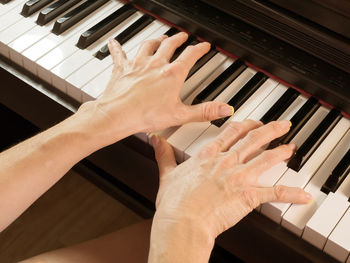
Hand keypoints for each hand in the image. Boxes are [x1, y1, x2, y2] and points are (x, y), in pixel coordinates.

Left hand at [77, 32, 232, 147]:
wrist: (118, 114)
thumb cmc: (145, 114)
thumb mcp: (180, 115)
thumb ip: (204, 111)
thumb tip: (225, 109)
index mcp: (171, 74)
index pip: (190, 56)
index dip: (199, 49)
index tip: (204, 46)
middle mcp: (155, 64)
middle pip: (169, 46)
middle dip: (178, 39)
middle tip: (182, 36)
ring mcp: (138, 64)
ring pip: (148, 45)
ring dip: (156, 40)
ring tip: (160, 38)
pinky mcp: (122, 69)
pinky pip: (119, 54)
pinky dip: (117, 48)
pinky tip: (114, 42)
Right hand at [149, 120, 311, 261]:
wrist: (182, 221)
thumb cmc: (174, 202)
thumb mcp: (167, 173)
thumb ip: (163, 154)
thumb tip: (155, 140)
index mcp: (208, 156)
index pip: (230, 134)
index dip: (244, 126)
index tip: (252, 122)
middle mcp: (225, 162)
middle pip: (252, 140)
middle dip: (269, 130)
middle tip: (281, 125)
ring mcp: (238, 177)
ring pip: (265, 159)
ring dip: (281, 152)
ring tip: (291, 147)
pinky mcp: (247, 195)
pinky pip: (273, 193)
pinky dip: (291, 193)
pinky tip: (303, 194)